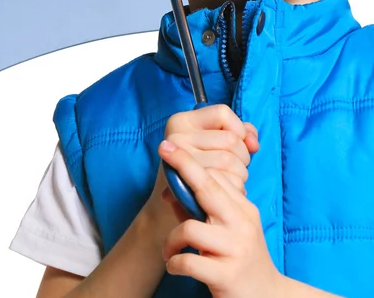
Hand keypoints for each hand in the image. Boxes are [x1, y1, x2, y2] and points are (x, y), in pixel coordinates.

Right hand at [144, 105, 258, 236]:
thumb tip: (253, 142)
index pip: (222, 113)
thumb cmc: (204, 171)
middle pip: (231, 139)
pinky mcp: (187, 184)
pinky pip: (226, 181)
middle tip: (232, 169)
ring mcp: (180, 159)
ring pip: (230, 160)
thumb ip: (240, 134)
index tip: (235, 142)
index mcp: (180, 121)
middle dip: (242, 157)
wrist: (181, 207)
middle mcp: (176, 136)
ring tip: (228, 181)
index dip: (237, 128)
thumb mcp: (216, 144)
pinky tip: (226, 192)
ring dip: (239, 175)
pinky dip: (235, 188)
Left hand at [159, 140, 282, 297]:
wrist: (267, 297)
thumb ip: (201, 209)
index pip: (216, 176)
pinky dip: (174, 263)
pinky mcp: (226, 275)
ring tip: (169, 251)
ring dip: (171, 239)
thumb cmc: (241, 259)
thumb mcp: (227, 231)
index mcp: (243, 209)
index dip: (190, 160)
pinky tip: (174, 266)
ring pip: (190, 227)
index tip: (169, 146)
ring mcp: (235, 249)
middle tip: (162, 154)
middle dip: (183, 166)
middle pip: (208, 187)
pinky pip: (189, 262)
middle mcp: (242, 224)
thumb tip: (169, 190)